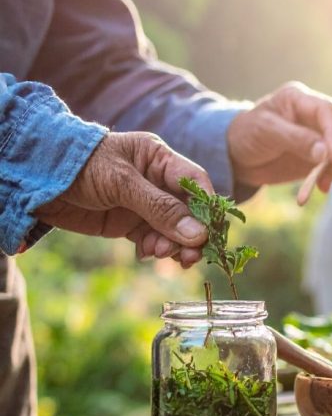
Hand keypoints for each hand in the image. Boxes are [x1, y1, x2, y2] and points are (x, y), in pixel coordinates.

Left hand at [33, 132, 211, 266]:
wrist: (35, 180)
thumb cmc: (80, 166)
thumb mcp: (123, 183)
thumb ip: (161, 208)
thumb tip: (198, 235)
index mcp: (159, 159)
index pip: (196, 183)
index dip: (207, 208)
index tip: (211, 233)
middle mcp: (156, 181)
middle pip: (188, 211)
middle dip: (191, 234)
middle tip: (190, 256)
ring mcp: (143, 203)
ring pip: (172, 229)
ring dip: (172, 244)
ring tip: (160, 253)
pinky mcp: (128, 223)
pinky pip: (153, 239)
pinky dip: (155, 249)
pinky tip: (147, 253)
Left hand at [228, 81, 331, 189]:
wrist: (240, 155)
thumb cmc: (247, 134)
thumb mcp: (266, 132)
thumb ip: (296, 139)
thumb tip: (325, 154)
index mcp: (302, 99)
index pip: (330, 111)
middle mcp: (320, 114)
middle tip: (329, 175)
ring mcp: (327, 134)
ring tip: (324, 183)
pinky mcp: (329, 154)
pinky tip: (324, 185)